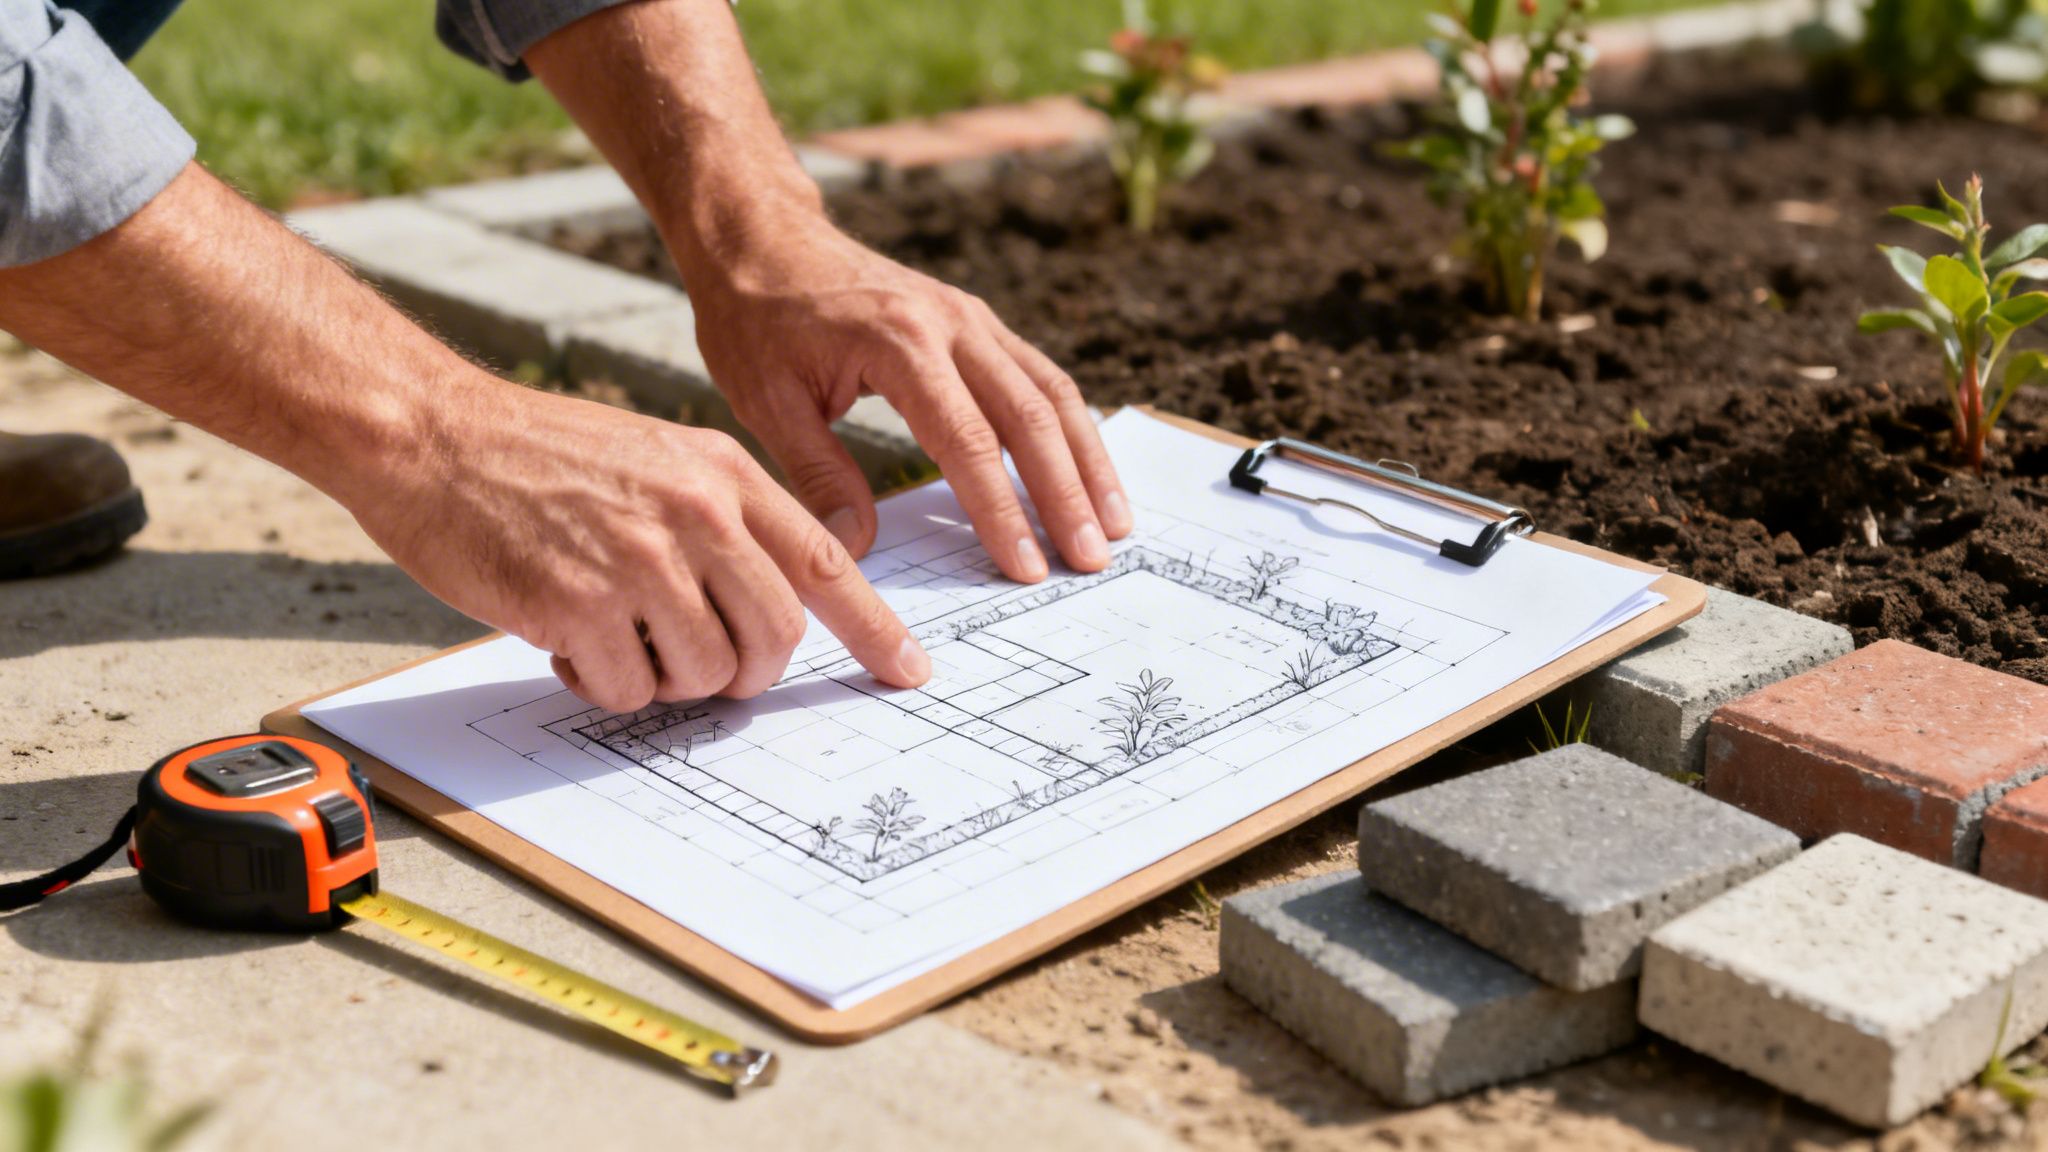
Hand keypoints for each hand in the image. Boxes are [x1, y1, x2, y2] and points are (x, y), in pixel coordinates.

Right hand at [351, 376, 930, 712]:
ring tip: (612, 631)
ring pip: (704, 673)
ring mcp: (640, 558)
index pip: (827, 563)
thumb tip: (774, 615)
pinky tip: (563, 635)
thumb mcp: (658, 461)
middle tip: (702, 668)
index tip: (908, 671)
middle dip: (746, 673)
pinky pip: (627, 689)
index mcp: (725, 475)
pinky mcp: (580, 602)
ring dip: (662, 677)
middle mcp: (697, 513)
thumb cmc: (540, 457)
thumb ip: (721, 524)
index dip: (875, 628)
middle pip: (775, 637)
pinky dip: (600, 682)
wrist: (432, 435)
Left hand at [688, 215, 1133, 581]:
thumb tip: (857, 554)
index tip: (1026, 568)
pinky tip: (1087, 473)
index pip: (969, 442)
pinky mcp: (977, 321)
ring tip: (1113, 525)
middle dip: (1066, 495)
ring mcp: (972, 317)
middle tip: (1091, 560)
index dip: (1001, 511)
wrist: (762, 235)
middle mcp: (951, 323)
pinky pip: (1040, 376)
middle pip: (1031, 418)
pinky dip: (1071, 428)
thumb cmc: (756, 318)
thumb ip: (819, 477)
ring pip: (1052, 393)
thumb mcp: (767, 402)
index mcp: (901, 344)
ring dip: (1087, 462)